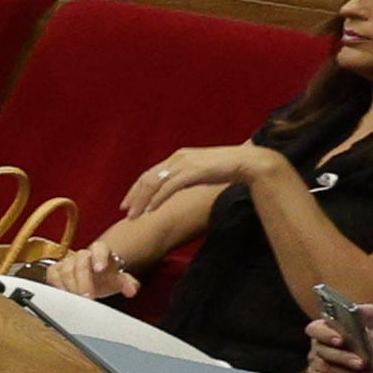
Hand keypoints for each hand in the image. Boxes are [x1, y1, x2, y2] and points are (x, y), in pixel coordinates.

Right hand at [46, 244, 142, 303]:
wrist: (93, 275)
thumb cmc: (105, 276)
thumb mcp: (119, 279)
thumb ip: (128, 283)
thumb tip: (132, 290)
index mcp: (100, 250)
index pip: (99, 249)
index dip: (99, 257)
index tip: (100, 269)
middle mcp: (82, 254)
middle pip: (79, 263)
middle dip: (83, 281)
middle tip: (88, 297)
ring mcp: (67, 261)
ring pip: (64, 270)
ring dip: (71, 287)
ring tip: (78, 300)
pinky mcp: (55, 270)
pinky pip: (52, 276)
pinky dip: (58, 286)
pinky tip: (67, 296)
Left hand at [116, 142, 261, 221]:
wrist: (248, 162)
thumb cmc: (228, 168)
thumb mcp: (201, 171)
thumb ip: (187, 177)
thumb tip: (177, 187)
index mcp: (178, 157)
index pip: (151, 173)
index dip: (137, 188)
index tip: (128, 202)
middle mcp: (177, 158)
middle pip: (148, 178)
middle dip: (134, 196)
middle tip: (125, 211)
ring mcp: (184, 164)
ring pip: (154, 183)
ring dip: (142, 201)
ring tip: (134, 215)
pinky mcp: (192, 172)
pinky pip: (169, 187)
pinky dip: (157, 199)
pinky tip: (151, 210)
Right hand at [307, 302, 372, 372]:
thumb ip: (367, 312)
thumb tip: (355, 310)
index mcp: (329, 326)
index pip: (316, 329)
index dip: (326, 334)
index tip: (342, 340)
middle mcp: (320, 343)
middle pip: (321, 351)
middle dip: (342, 357)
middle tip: (362, 362)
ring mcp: (320, 361)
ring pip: (325, 368)